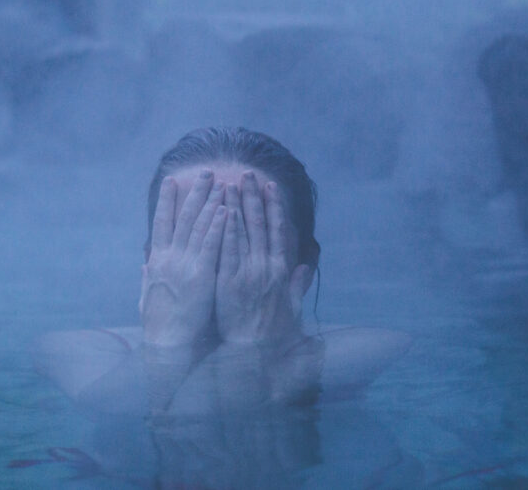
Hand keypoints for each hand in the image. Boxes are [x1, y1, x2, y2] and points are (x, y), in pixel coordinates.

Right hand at [140, 171, 225, 346]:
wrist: (168, 344)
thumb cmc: (160, 324)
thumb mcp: (148, 295)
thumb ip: (149, 276)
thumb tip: (145, 262)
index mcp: (158, 261)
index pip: (162, 223)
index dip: (167, 200)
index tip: (171, 180)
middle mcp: (170, 257)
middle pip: (183, 217)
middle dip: (195, 192)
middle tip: (206, 172)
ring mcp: (185, 264)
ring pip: (199, 226)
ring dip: (210, 202)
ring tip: (220, 182)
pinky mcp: (201, 275)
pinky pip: (212, 245)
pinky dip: (218, 226)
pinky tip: (226, 210)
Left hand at [215, 172, 309, 343]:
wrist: (253, 353)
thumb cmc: (272, 333)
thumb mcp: (291, 307)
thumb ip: (297, 285)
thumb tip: (305, 267)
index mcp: (281, 269)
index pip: (278, 230)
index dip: (274, 206)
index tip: (270, 186)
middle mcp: (266, 266)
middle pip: (260, 224)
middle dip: (253, 196)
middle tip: (246, 174)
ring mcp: (248, 271)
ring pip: (243, 231)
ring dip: (237, 205)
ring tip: (230, 183)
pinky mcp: (230, 280)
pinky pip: (227, 249)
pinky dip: (226, 229)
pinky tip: (222, 211)